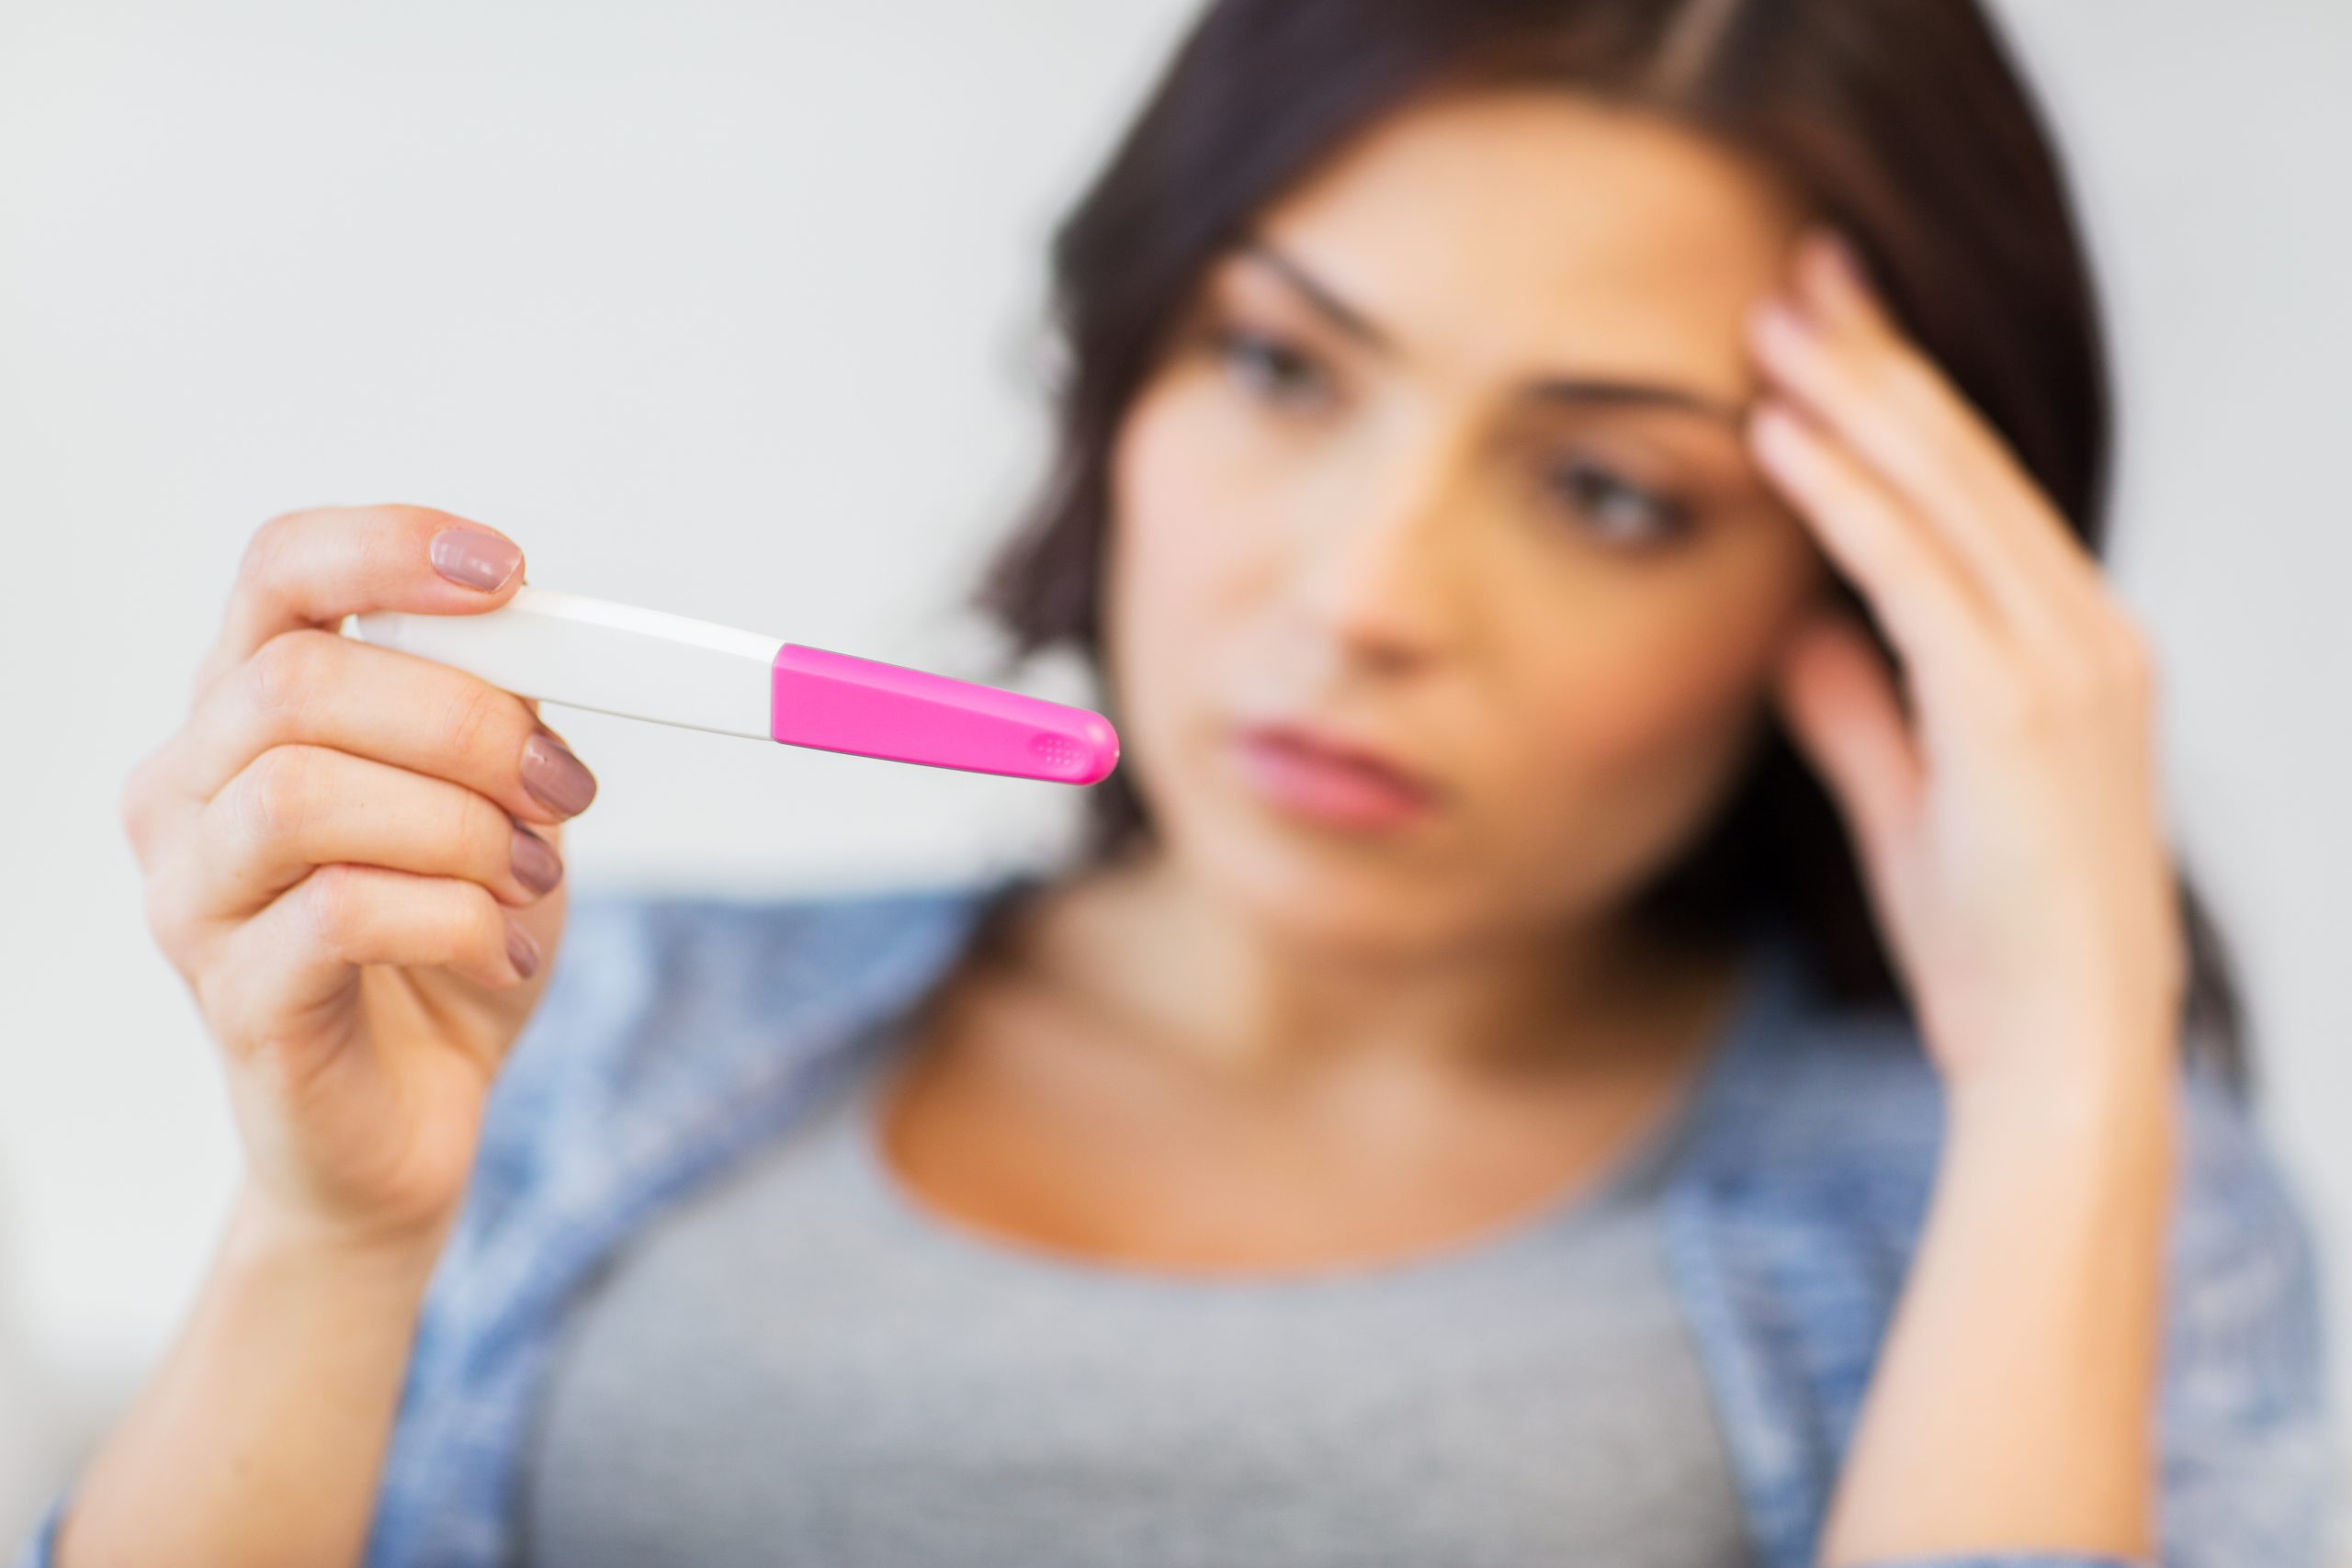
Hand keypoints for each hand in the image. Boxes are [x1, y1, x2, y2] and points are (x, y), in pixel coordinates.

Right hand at [119, 505, 598, 1250]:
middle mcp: (190, 790)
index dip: (387, 550)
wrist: (414, 1117)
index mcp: (247, 711)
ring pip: (303, 796)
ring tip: (529, 876)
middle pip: (295, 683)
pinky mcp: (235, 998)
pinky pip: (339, 915)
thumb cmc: (445, 943)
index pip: (277, 572)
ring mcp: (195, 897)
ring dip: (459, 827)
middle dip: (463, 722)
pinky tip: (501, 949)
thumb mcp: (495, 806)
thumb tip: (542, 640)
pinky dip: (457, 919)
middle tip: (561, 785)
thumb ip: (496, 716)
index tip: (507, 572)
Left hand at [1744, 228, 2186, 1106]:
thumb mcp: (1912, 804)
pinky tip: (1783, 436)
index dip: (1902, 403)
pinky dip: (1848, 498)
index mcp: (2077, 649)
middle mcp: (2089, 635)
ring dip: (1855, 398)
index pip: (1976, 494)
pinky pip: (1916, 573)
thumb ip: (1860, 709)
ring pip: (1947, 494)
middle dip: (1879, 361)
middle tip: (1803, 274)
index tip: (1829, 332)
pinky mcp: (2018, 709)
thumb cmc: (1994, 945)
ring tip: (1776, 319)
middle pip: (1966, 464)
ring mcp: (2066, 665)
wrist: (2061, 1056)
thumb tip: (1797, 629)